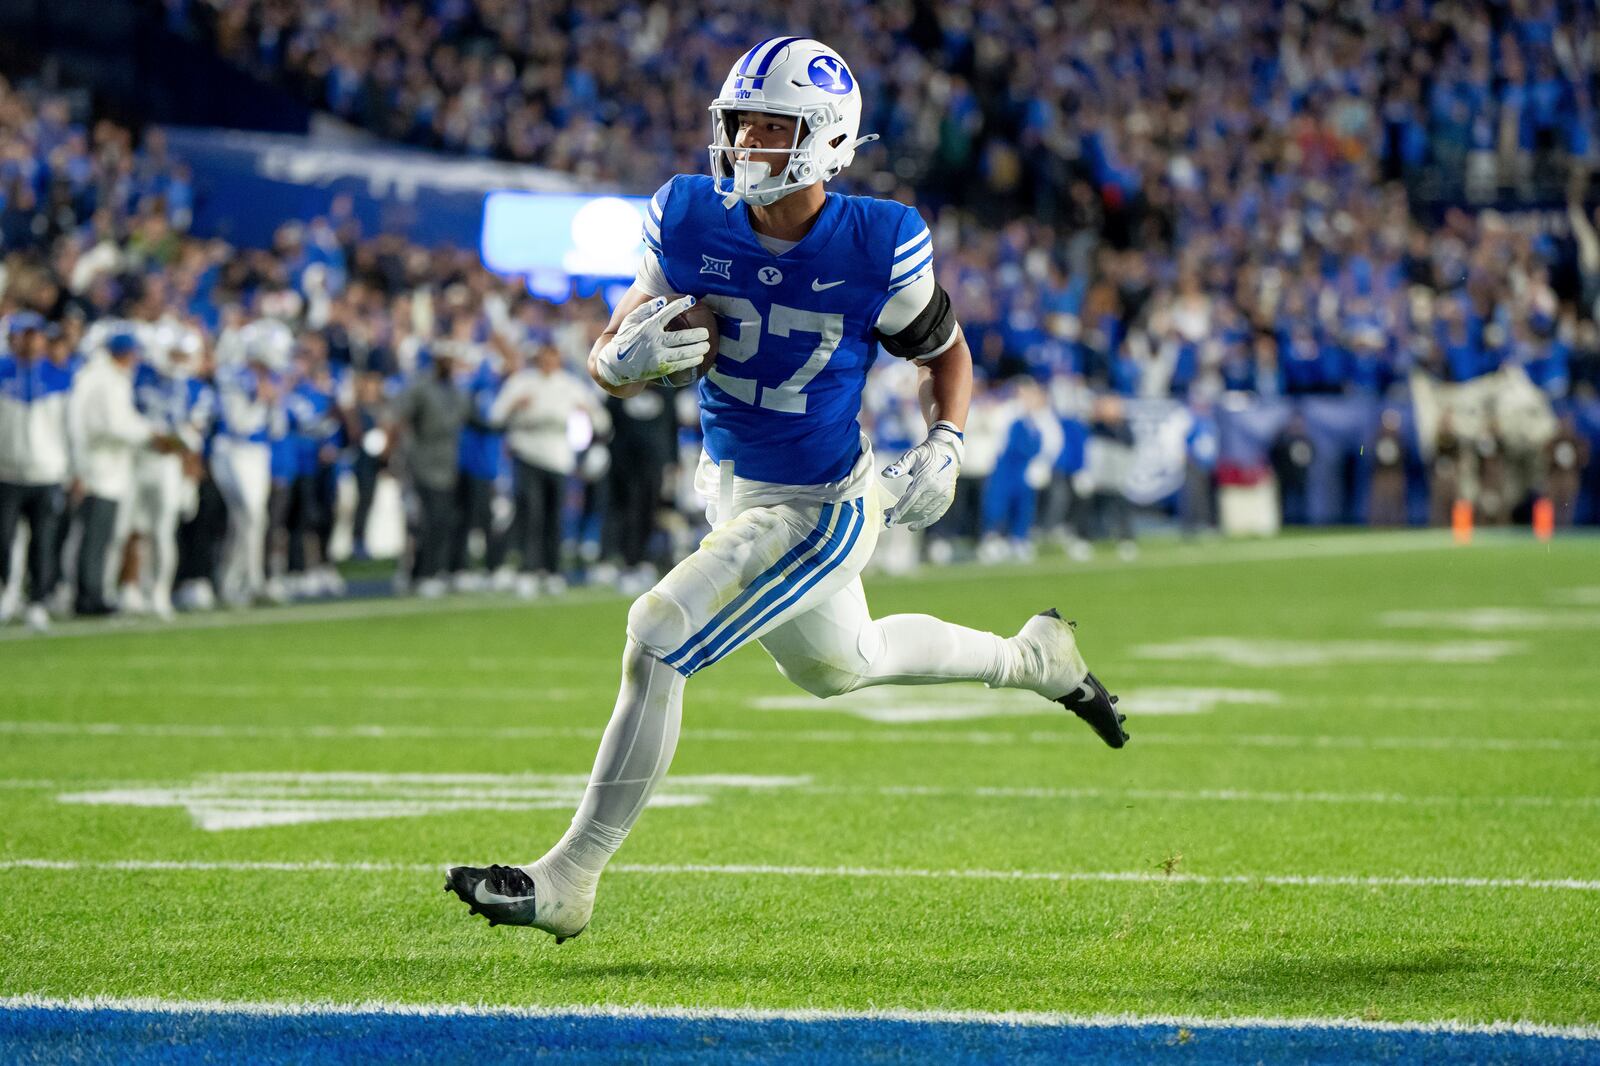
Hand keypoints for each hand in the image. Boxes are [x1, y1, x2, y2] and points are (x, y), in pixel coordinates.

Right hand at [595, 295, 709, 388]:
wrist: (616, 364)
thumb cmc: (625, 339)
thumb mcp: (630, 321)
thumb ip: (645, 310)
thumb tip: (663, 301)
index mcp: (647, 327)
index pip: (667, 313)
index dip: (680, 305)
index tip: (692, 300)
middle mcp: (654, 341)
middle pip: (681, 337)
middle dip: (697, 334)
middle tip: (706, 332)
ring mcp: (658, 356)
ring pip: (683, 352)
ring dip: (698, 349)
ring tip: (708, 345)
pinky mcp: (660, 368)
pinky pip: (679, 364)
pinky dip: (691, 361)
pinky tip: (699, 358)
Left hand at [881, 421, 963, 529]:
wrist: (948, 451)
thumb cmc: (926, 453)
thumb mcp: (911, 456)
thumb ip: (899, 466)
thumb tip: (885, 473)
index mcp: (925, 479)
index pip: (909, 500)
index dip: (897, 511)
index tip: (888, 519)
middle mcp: (936, 489)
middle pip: (915, 509)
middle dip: (901, 515)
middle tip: (888, 517)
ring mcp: (944, 495)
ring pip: (924, 514)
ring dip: (910, 519)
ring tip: (898, 519)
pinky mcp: (948, 498)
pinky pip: (936, 515)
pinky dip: (924, 522)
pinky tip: (912, 525)